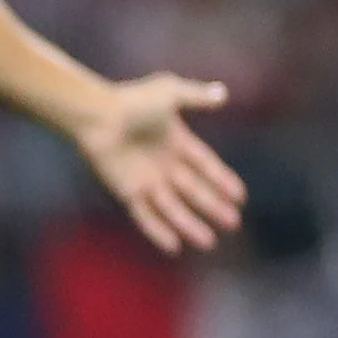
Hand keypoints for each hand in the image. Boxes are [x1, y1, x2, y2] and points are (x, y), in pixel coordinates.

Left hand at [78, 75, 246, 254]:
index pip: (206, 166)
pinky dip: (157, 230)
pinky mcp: (127, 191)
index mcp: (177, 143)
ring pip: (172, 208)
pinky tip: (173, 246)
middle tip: (233, 223)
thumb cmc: (131, 100)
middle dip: (213, 207)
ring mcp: (146, 180)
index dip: (223, 181)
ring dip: (190, 225)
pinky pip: (144, 215)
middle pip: (194, 191)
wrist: (96, 115)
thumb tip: (223, 94)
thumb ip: (196, 95)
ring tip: (209, 242)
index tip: (240, 197)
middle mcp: (164, 165)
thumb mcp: (169, 91)